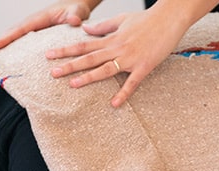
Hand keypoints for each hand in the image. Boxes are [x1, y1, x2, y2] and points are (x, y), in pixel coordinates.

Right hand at [0, 0, 97, 53]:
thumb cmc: (76, 9)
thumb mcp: (77, 12)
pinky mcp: (37, 35)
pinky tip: (9, 59)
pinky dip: (13, 48)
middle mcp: (33, 24)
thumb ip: (75, 16)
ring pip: (15, 37)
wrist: (76, 8)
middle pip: (12, 33)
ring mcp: (34, 30)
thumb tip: (74, 21)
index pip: (20, 29)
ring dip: (4, 46)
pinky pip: (22, 41)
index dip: (6, 38)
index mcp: (39, 19)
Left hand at [46, 10, 188, 107]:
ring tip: (73, 85)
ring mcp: (130, 58)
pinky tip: (114, 104)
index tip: (49, 55)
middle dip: (69, 65)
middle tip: (53, 73)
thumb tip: (85, 30)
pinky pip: (132, 82)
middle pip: (89, 58)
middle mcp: (116, 48)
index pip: (83, 45)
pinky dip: (123, 93)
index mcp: (110, 38)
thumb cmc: (146, 19)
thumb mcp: (121, 19)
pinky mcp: (144, 66)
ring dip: (88, 77)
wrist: (169, 18)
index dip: (65, 50)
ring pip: (105, 69)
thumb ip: (102, 26)